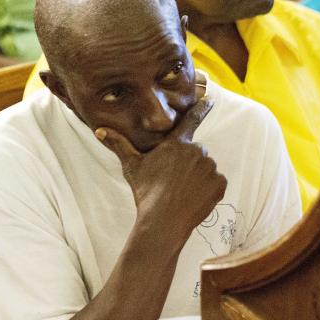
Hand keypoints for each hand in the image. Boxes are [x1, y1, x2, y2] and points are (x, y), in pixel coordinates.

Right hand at [95, 98, 226, 238]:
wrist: (163, 220)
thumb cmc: (146, 192)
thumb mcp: (132, 166)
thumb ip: (119, 144)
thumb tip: (99, 130)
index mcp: (177, 144)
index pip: (192, 120)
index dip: (202, 108)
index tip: (210, 99)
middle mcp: (197, 151)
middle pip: (195, 153)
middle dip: (187, 163)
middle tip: (173, 180)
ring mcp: (211, 168)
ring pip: (206, 168)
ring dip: (198, 176)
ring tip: (182, 191)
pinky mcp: (220, 184)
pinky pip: (216, 183)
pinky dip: (208, 189)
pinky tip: (194, 198)